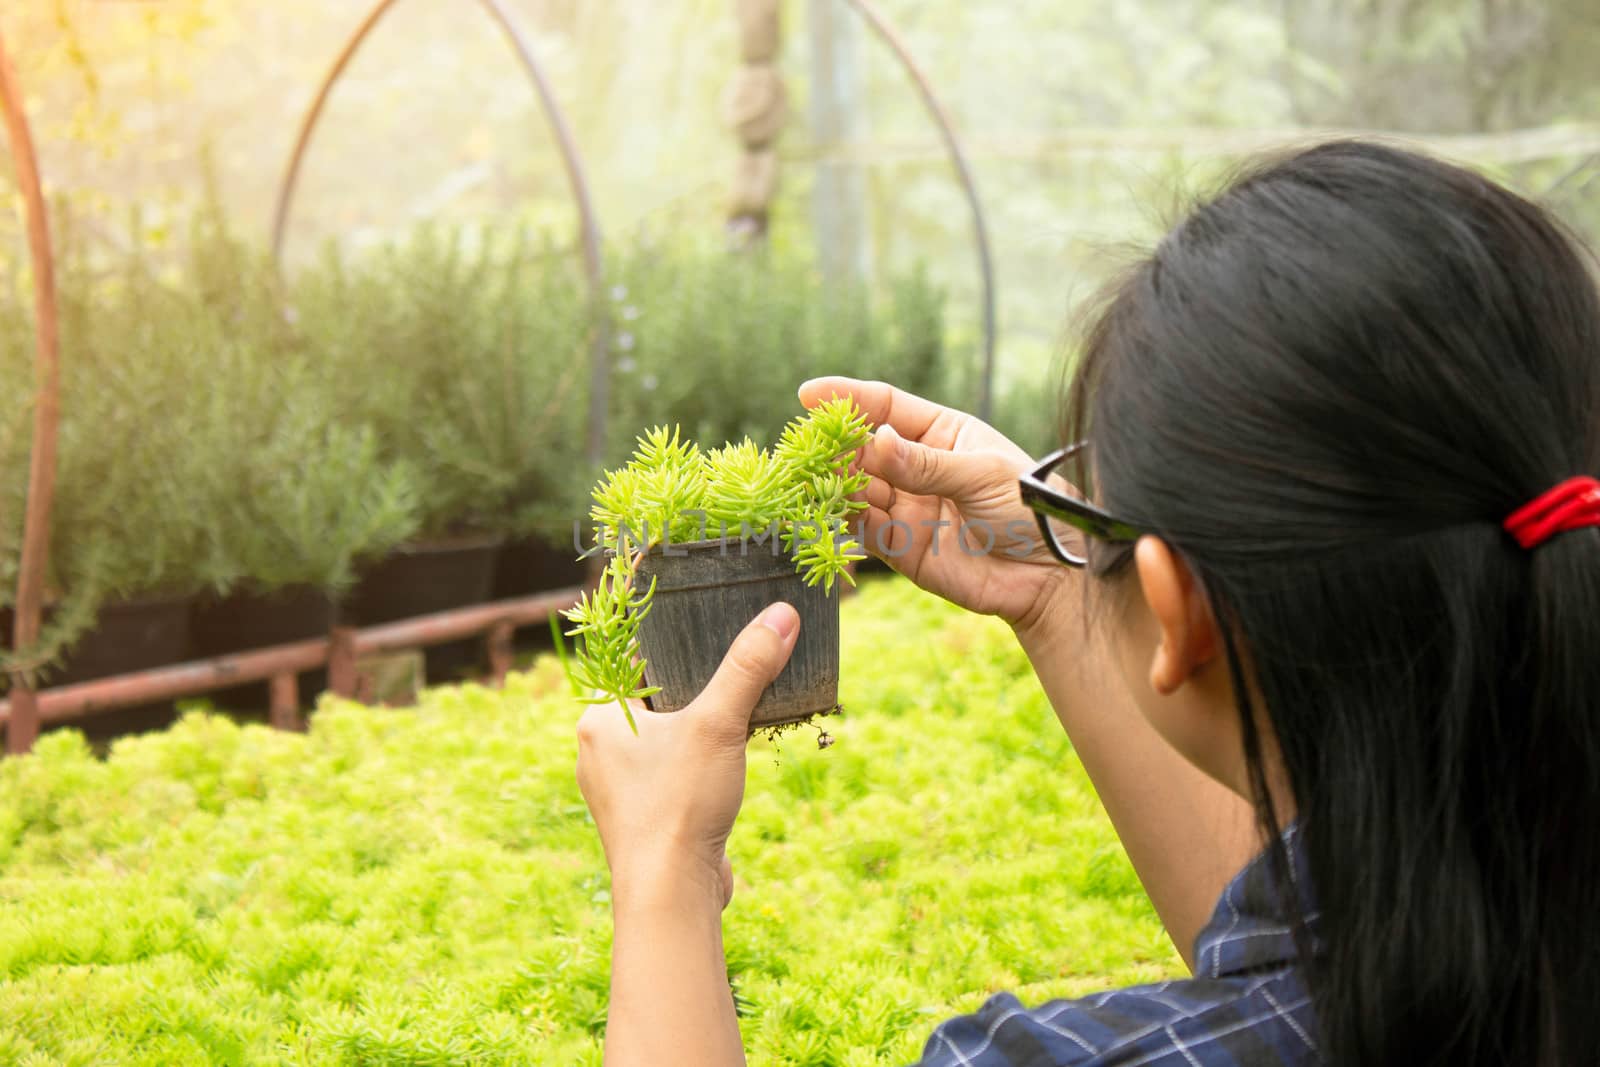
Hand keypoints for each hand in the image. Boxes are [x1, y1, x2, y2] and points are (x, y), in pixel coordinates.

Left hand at [576, 602, 799, 906]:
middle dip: (690, 694)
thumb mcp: (719, 723)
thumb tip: (782, 614)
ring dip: (694, 736)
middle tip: (730, 679)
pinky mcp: (641, 824)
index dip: (669, 648)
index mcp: (599, 720)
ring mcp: (617, 793)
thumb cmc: (679, 803)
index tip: (706, 635)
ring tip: (733, 726)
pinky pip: (668, 781)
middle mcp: (597, 754)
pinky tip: (723, 775)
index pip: (631, 664)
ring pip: (660, 745)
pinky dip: (694, 773)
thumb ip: (749, 667)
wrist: (670, 893)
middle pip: (649, 704)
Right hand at [798, 377, 1071, 633]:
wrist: (1051, 575)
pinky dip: (838, 522)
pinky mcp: (901, 547)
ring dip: (829, 484)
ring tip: (806, 481)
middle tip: (802, 447)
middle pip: (863, 449)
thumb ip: (926, 464)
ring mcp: (907, 507)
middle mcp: (918, 468)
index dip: (848, 398)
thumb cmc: (1028, 508)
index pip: (887, 406)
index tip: (808, 396)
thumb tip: (876, 441)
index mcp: (942, 434)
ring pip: (855, 490)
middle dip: (831, 446)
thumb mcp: (982, 474)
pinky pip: (861, 530)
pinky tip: (822, 513)